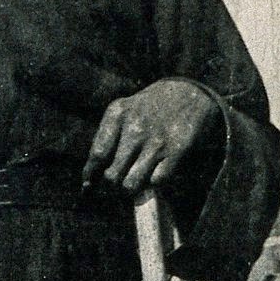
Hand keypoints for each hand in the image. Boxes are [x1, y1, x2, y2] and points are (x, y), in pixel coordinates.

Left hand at [83, 80, 216, 194]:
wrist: (191, 92)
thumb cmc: (150, 107)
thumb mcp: (124, 110)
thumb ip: (105, 139)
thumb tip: (88, 182)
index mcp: (117, 114)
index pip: (97, 154)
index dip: (90, 175)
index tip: (89, 185)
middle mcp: (135, 127)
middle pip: (112, 175)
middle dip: (112, 186)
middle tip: (117, 183)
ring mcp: (156, 140)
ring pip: (131, 184)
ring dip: (131, 189)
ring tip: (134, 181)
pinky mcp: (177, 150)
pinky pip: (156, 182)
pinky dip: (153, 184)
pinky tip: (153, 173)